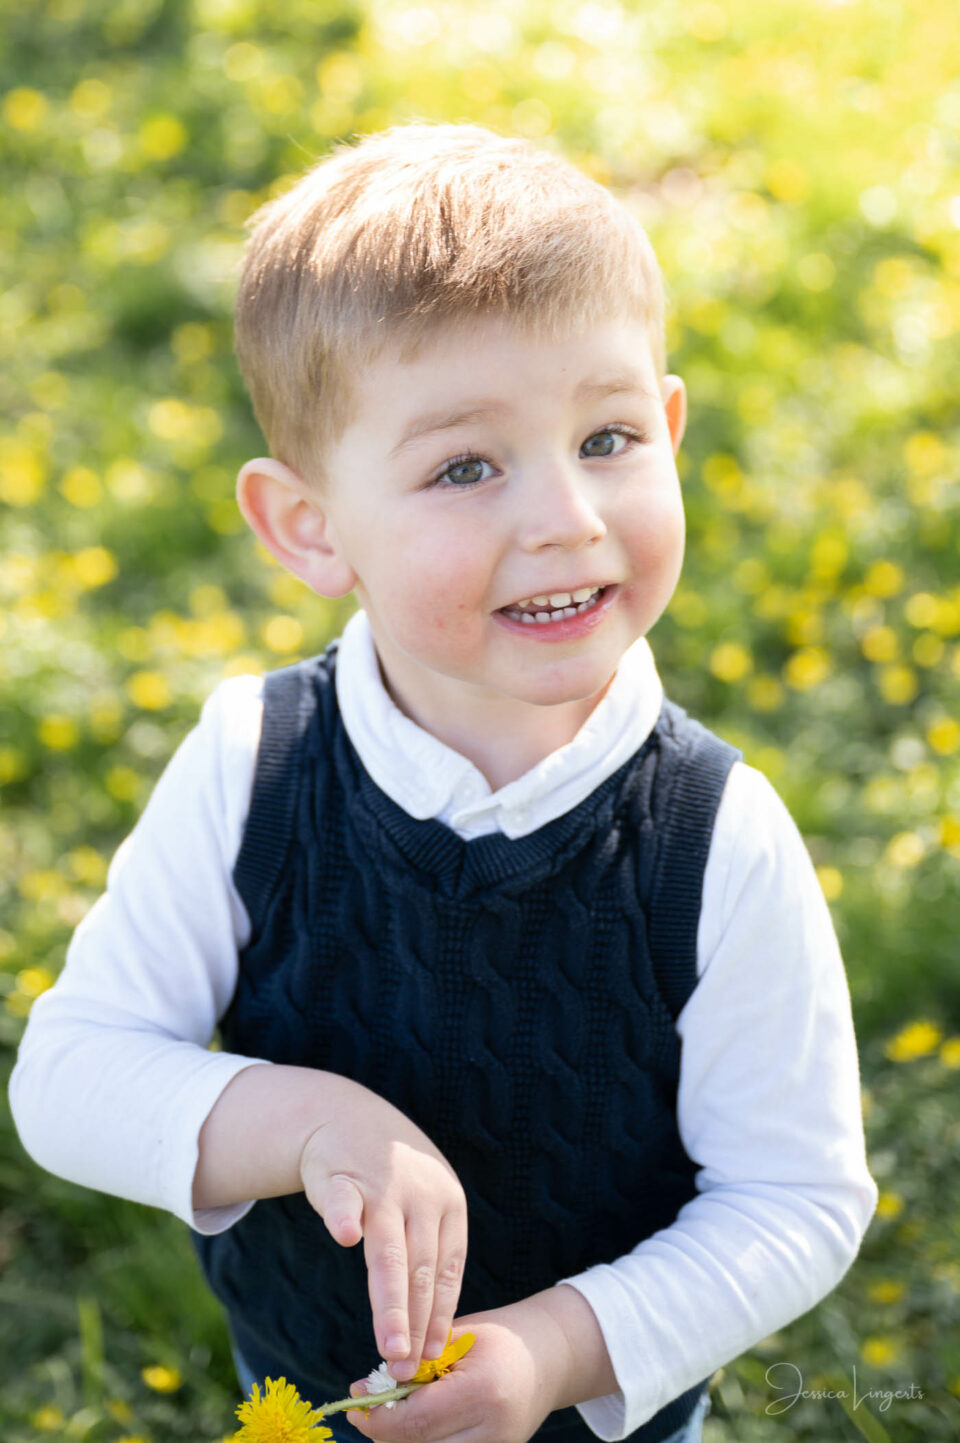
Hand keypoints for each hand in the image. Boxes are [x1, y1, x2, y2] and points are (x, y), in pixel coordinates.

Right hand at [299, 1082, 467, 1381]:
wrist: (346, 1115)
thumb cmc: (390, 1177)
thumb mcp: (422, 1206)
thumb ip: (426, 1256)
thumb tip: (427, 1330)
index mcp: (449, 1203)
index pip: (447, 1270)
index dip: (439, 1315)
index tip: (432, 1357)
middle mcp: (421, 1193)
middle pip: (421, 1269)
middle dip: (415, 1324)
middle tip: (407, 1368)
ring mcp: (381, 1182)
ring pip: (388, 1250)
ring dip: (390, 1300)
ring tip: (391, 1344)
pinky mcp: (341, 1174)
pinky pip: (343, 1199)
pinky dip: (343, 1215)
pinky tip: (344, 1235)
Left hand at [346, 1300, 571, 1442]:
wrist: (548, 1359)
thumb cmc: (498, 1339)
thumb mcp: (456, 1339)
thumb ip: (416, 1364)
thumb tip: (368, 1389)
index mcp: (482, 1392)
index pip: (417, 1421)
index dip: (378, 1417)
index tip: (355, 1401)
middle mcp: (492, 1431)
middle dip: (384, 1432)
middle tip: (367, 1409)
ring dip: (401, 1440)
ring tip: (394, 1411)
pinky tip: (417, 1424)